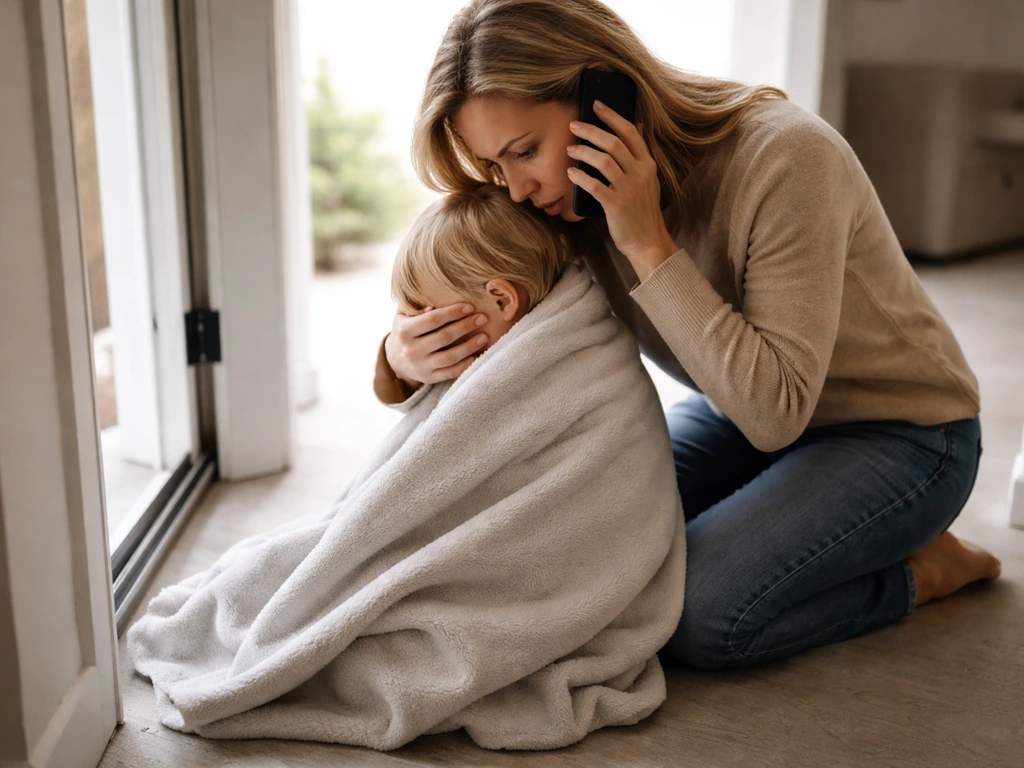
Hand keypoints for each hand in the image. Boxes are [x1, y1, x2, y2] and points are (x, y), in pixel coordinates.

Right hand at [384, 303, 489, 384]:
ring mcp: (420, 366)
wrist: (395, 358)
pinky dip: (465, 365)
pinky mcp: (428, 378)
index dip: (452, 313)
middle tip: (482, 318)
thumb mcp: (404, 315)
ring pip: (449, 357)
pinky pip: (450, 373)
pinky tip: (476, 356)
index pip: (433, 320)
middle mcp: (411, 350)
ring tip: (484, 337)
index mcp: (404, 331)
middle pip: (444, 337)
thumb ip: (416, 306)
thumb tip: (433, 305)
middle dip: (465, 326)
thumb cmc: (406, 330)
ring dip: (470, 346)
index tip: (470, 307)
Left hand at [566, 102, 678, 276]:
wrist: (648, 242)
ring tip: (570, 149)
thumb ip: (639, 156)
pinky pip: (594, 186)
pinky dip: (580, 177)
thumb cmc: (642, 211)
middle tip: (573, 125)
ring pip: (603, 161)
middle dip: (591, 131)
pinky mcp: (616, 205)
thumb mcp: (648, 181)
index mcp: (648, 165)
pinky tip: (570, 172)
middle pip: (614, 143)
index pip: (630, 133)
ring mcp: (629, 189)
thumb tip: (635, 126)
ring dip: (583, 152)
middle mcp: (640, 174)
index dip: (612, 116)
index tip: (595, 105)